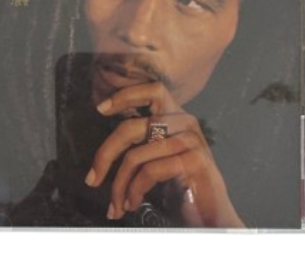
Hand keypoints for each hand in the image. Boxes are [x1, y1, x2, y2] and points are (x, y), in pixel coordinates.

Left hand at [84, 82, 244, 226]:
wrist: (213, 215)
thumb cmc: (182, 186)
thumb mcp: (160, 157)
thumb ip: (143, 142)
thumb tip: (105, 149)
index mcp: (176, 116)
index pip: (152, 90)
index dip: (125, 95)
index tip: (100, 108)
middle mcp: (185, 121)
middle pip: (131, 127)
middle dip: (106, 154)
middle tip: (91, 179)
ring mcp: (190, 140)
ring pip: (136, 156)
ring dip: (120, 184)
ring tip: (117, 204)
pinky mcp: (193, 160)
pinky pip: (149, 171)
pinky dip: (134, 191)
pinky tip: (132, 203)